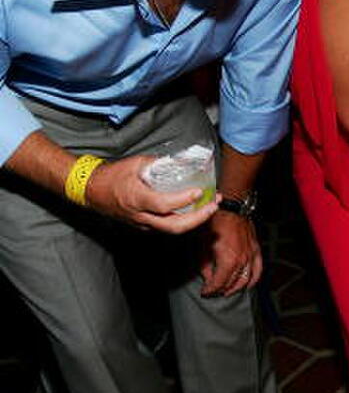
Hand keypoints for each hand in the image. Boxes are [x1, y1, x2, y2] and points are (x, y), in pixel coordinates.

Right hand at [85, 155, 217, 232]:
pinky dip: (183, 221)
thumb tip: (180, 162)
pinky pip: (166, 228)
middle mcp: (140, 215)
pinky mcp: (144, 226)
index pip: (164, 204)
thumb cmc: (111, 176)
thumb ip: (158, 164)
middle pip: (174, 226)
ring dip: (194, 221)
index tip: (199, 191)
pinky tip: (195, 211)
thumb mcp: (135, 163)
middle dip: (198, 218)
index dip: (184, 200)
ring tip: (210, 207)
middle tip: (213, 206)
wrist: (91, 191)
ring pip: (172, 230)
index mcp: (136, 198)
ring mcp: (142, 224)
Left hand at [199, 208, 261, 296]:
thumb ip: (204, 265)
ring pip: (245, 280)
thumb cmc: (216, 222)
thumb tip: (207, 277)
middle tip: (213, 291)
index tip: (205, 292)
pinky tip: (247, 285)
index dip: (210, 290)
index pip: (219, 283)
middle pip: (231, 283)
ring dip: (235, 288)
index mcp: (228, 259)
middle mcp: (242, 260)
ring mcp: (251, 256)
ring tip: (226, 290)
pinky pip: (258, 270)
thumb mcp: (203, 244)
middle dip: (220, 290)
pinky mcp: (256, 250)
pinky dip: (253, 280)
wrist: (232, 207)